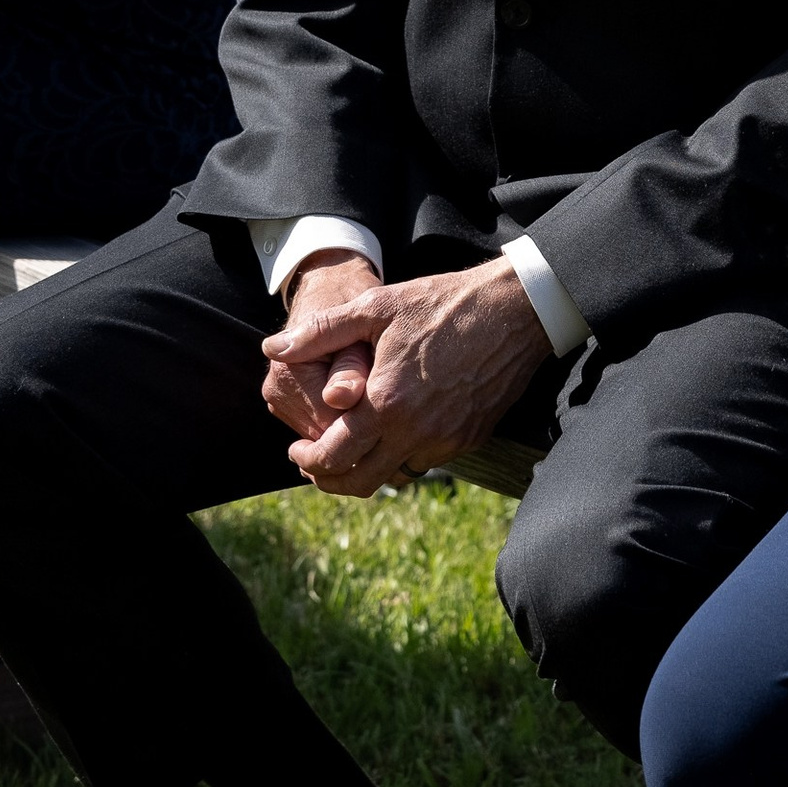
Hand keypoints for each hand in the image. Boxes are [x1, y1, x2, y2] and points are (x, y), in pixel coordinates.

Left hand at [260, 255, 550, 496]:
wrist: (514, 311)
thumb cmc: (443, 303)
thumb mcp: (376, 307)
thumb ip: (321, 332)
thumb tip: (273, 348)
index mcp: (386, 403)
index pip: (334, 456)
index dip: (308, 461)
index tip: (298, 451)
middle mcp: (416, 431)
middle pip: (361, 482)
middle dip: (330, 480)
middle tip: (315, 464)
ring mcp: (446, 440)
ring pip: (395, 476)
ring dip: (368, 470)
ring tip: (354, 447)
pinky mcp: (469, 439)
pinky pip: (427, 461)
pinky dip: (404, 455)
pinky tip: (395, 430)